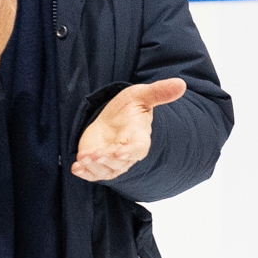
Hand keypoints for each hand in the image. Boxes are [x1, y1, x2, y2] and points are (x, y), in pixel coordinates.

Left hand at [71, 79, 186, 181]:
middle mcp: (126, 153)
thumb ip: (158, 92)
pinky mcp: (97, 163)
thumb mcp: (141, 96)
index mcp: (139, 139)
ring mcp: (112, 161)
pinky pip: (93, 174)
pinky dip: (85, 173)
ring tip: (82, 159)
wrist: (113, 118)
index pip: (137, 149)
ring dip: (93, 167)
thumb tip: (181, 84)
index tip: (119, 152)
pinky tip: (76, 168)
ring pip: (105, 170)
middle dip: (107, 159)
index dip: (129, 152)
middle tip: (95, 154)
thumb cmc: (130, 108)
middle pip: (119, 162)